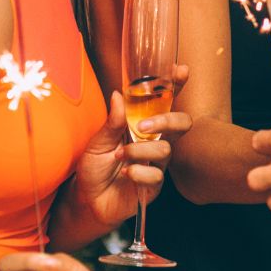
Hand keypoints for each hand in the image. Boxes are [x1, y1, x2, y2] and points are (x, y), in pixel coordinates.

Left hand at [65, 92, 192, 227]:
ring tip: (120, 156)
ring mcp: (156, 164)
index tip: (180, 70)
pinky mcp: (154, 185)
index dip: (176, 86)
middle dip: (168, 120)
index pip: (164, 103)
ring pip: (165, 150)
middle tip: (142, 127)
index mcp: (142, 125)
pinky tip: (125, 175)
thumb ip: (111, 122)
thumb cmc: (94, 167)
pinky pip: (156, 176)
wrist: (88, 199)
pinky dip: (138, 173)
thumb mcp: (97, 142)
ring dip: (139, 151)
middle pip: (182, 124)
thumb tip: (119, 95)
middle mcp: (154, 142)